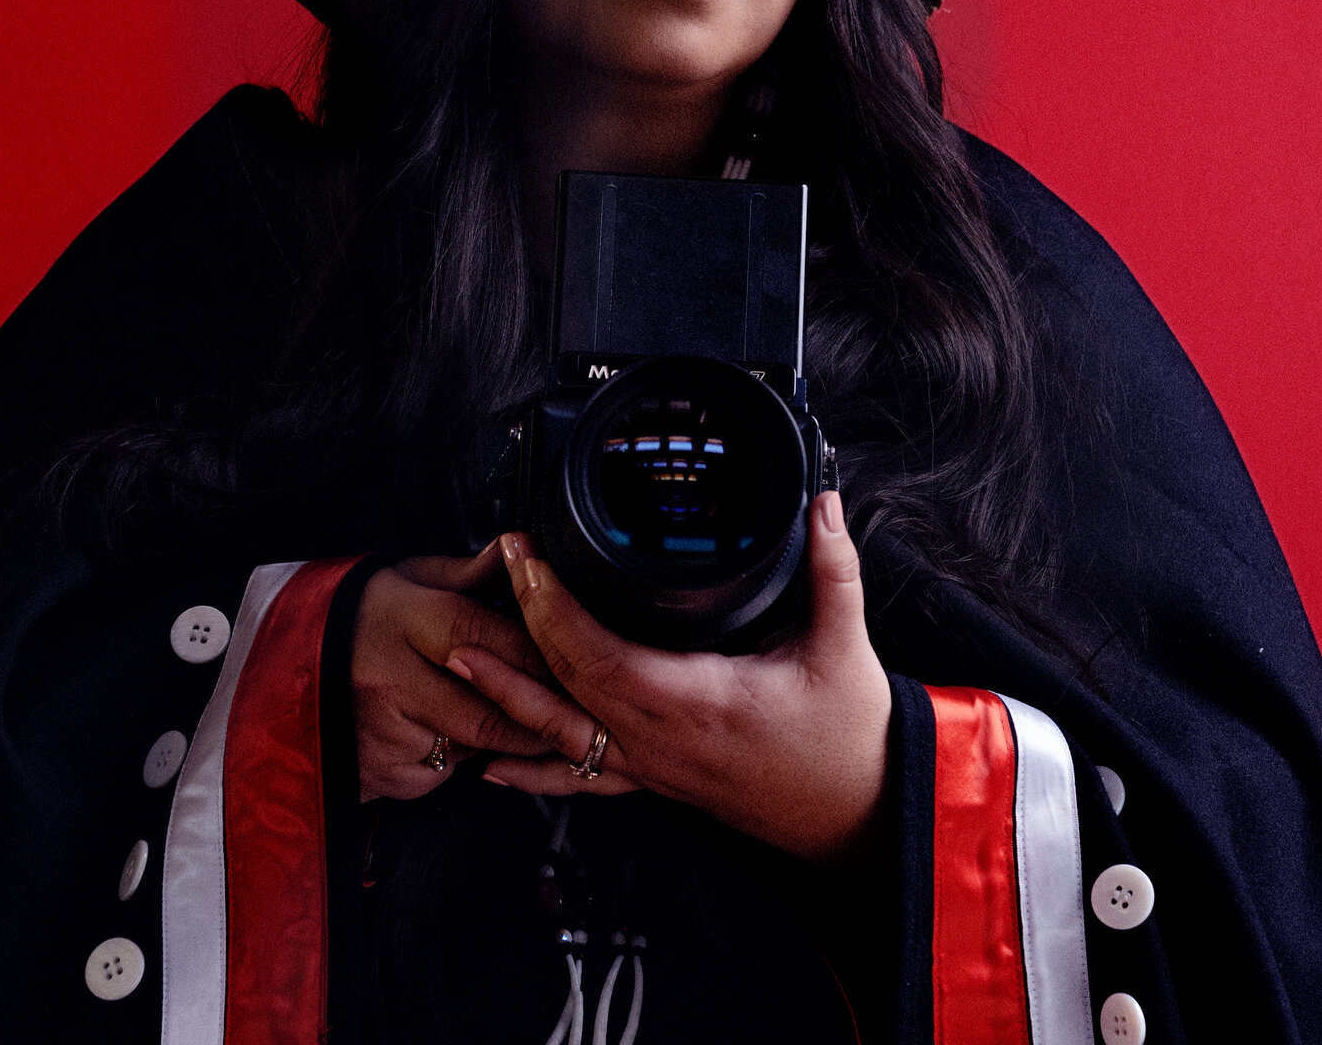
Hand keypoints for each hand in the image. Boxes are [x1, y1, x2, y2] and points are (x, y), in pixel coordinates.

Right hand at [350, 542, 563, 800]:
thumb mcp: (404, 578)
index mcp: (406, 621)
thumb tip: (518, 550)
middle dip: (535, 720)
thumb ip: (466, 573)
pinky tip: (439, 733)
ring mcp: (382, 732)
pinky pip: (438, 773)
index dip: (541, 659)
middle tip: (567, 717)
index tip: (572, 668)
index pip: (493, 642)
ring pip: (469, 749)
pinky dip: (452, 760)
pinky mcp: (377, 771)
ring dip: (493, 740)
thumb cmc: (353, 618)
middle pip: (490, 713)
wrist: (278, 668)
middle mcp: (392, 680)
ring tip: (501, 718)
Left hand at [450, 490, 892, 865]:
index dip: (553, 605)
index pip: (598, 653)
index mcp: (698, 700)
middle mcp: (663, 739)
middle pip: (566, 684)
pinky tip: (494, 768)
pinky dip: (536, 770)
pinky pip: (585, 777)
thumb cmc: (850, 740)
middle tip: (495, 570)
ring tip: (458, 657)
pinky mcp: (660, 780)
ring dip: (507, 695)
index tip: (529, 557)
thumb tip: (819, 504)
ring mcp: (655, 766)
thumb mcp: (845, 645)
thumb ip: (831, 567)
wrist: (863, 815)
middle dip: (521, 625)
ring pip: (563, 735)